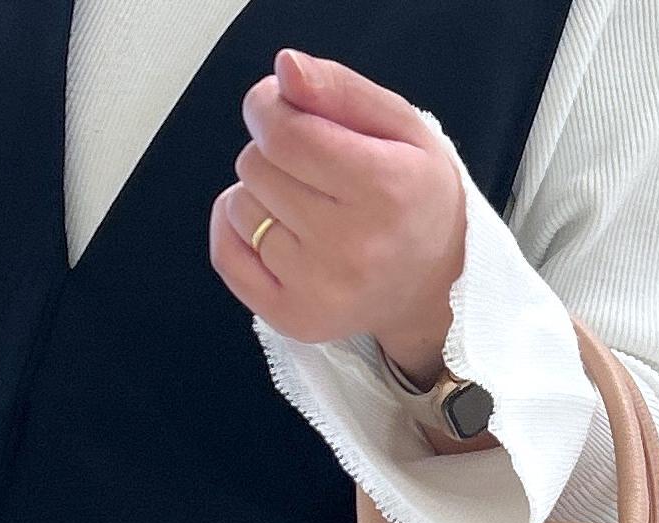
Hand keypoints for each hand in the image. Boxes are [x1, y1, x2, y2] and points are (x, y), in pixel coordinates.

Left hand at [210, 49, 466, 386]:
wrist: (432, 285)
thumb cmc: (414, 198)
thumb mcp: (401, 127)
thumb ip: (342, 90)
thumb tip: (285, 69)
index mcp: (384, 189)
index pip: (284, 133)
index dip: (269, 108)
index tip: (281, 108)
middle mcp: (351, 246)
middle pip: (256, 166)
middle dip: (273, 153)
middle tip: (311, 171)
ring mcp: (318, 290)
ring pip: (239, 207)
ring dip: (261, 196)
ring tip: (305, 209)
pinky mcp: (293, 318)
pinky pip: (226, 256)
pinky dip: (235, 231)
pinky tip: (272, 229)